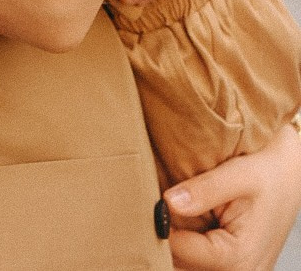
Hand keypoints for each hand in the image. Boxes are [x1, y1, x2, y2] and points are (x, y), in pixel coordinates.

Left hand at [166, 121, 300, 269]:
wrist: (289, 179)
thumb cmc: (268, 175)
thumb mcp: (237, 174)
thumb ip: (203, 190)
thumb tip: (167, 203)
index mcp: (239, 256)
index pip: (183, 251)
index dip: (161, 227)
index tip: (148, 203)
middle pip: (184, 263)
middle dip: (167, 236)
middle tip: (154, 206)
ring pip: (190, 265)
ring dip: (177, 242)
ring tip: (171, 213)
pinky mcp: (236, 268)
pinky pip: (201, 263)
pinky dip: (190, 245)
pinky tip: (187, 222)